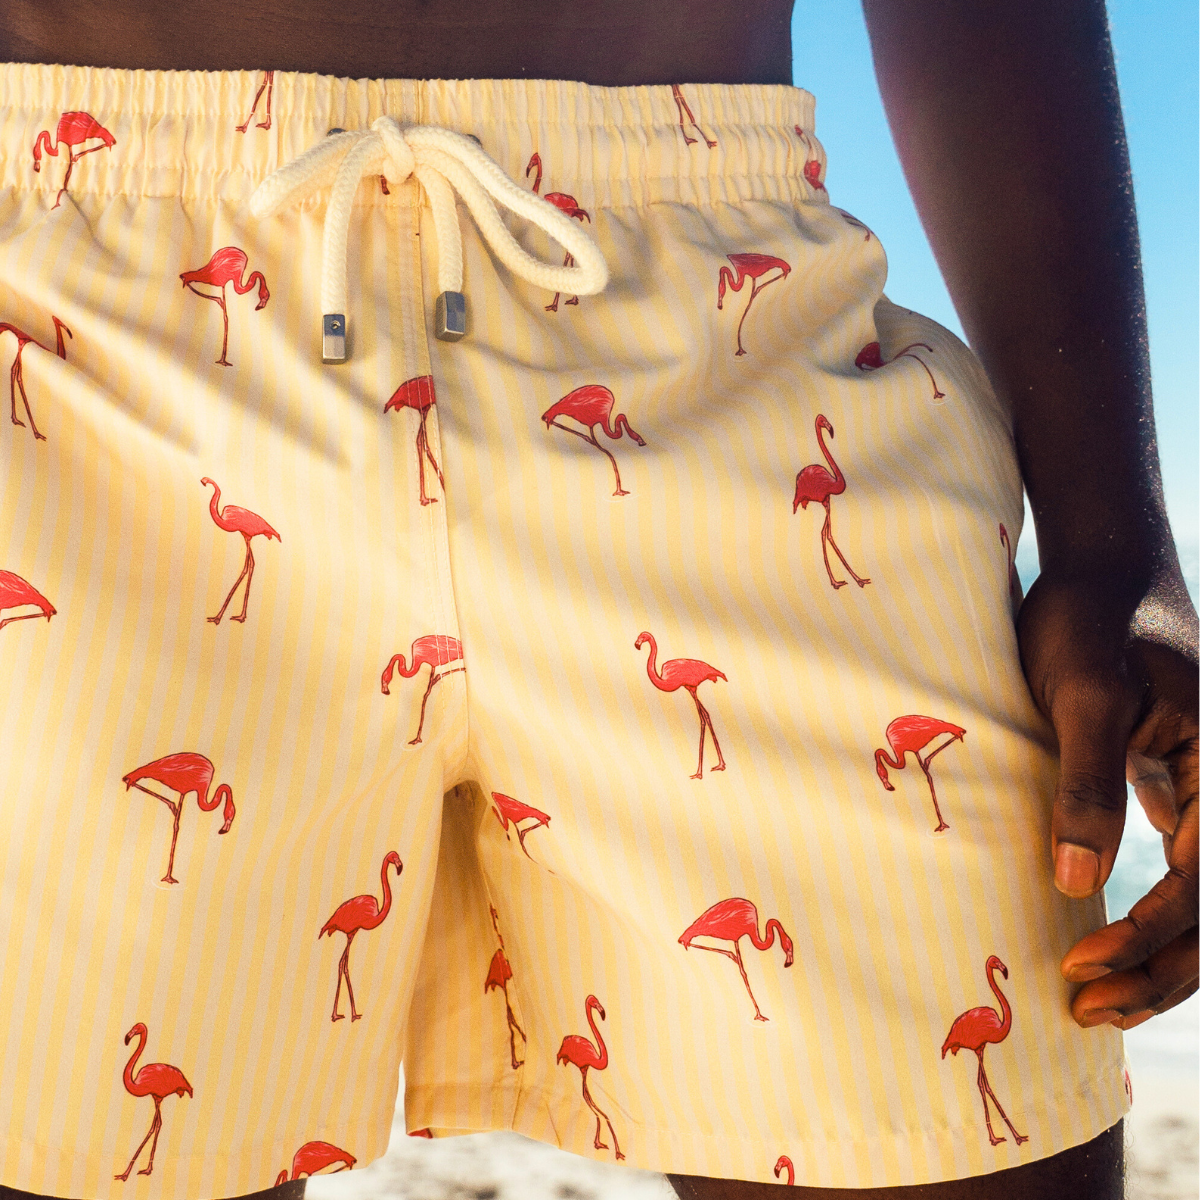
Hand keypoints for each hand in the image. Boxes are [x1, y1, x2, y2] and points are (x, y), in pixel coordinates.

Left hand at [1016, 569, 1197, 1030]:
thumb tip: (1079, 883)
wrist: (1102, 567)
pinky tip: (1112, 940)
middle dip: (1162, 970)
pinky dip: (1154, 912)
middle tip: (1088, 1011)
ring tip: (1097, 997)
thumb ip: (1089, 782)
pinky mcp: (1178, 783)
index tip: (1083, 967)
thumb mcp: (1081, 693)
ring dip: (1161, 953)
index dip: (1148, 935)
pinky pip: (1183, 863)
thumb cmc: (1089, 619)